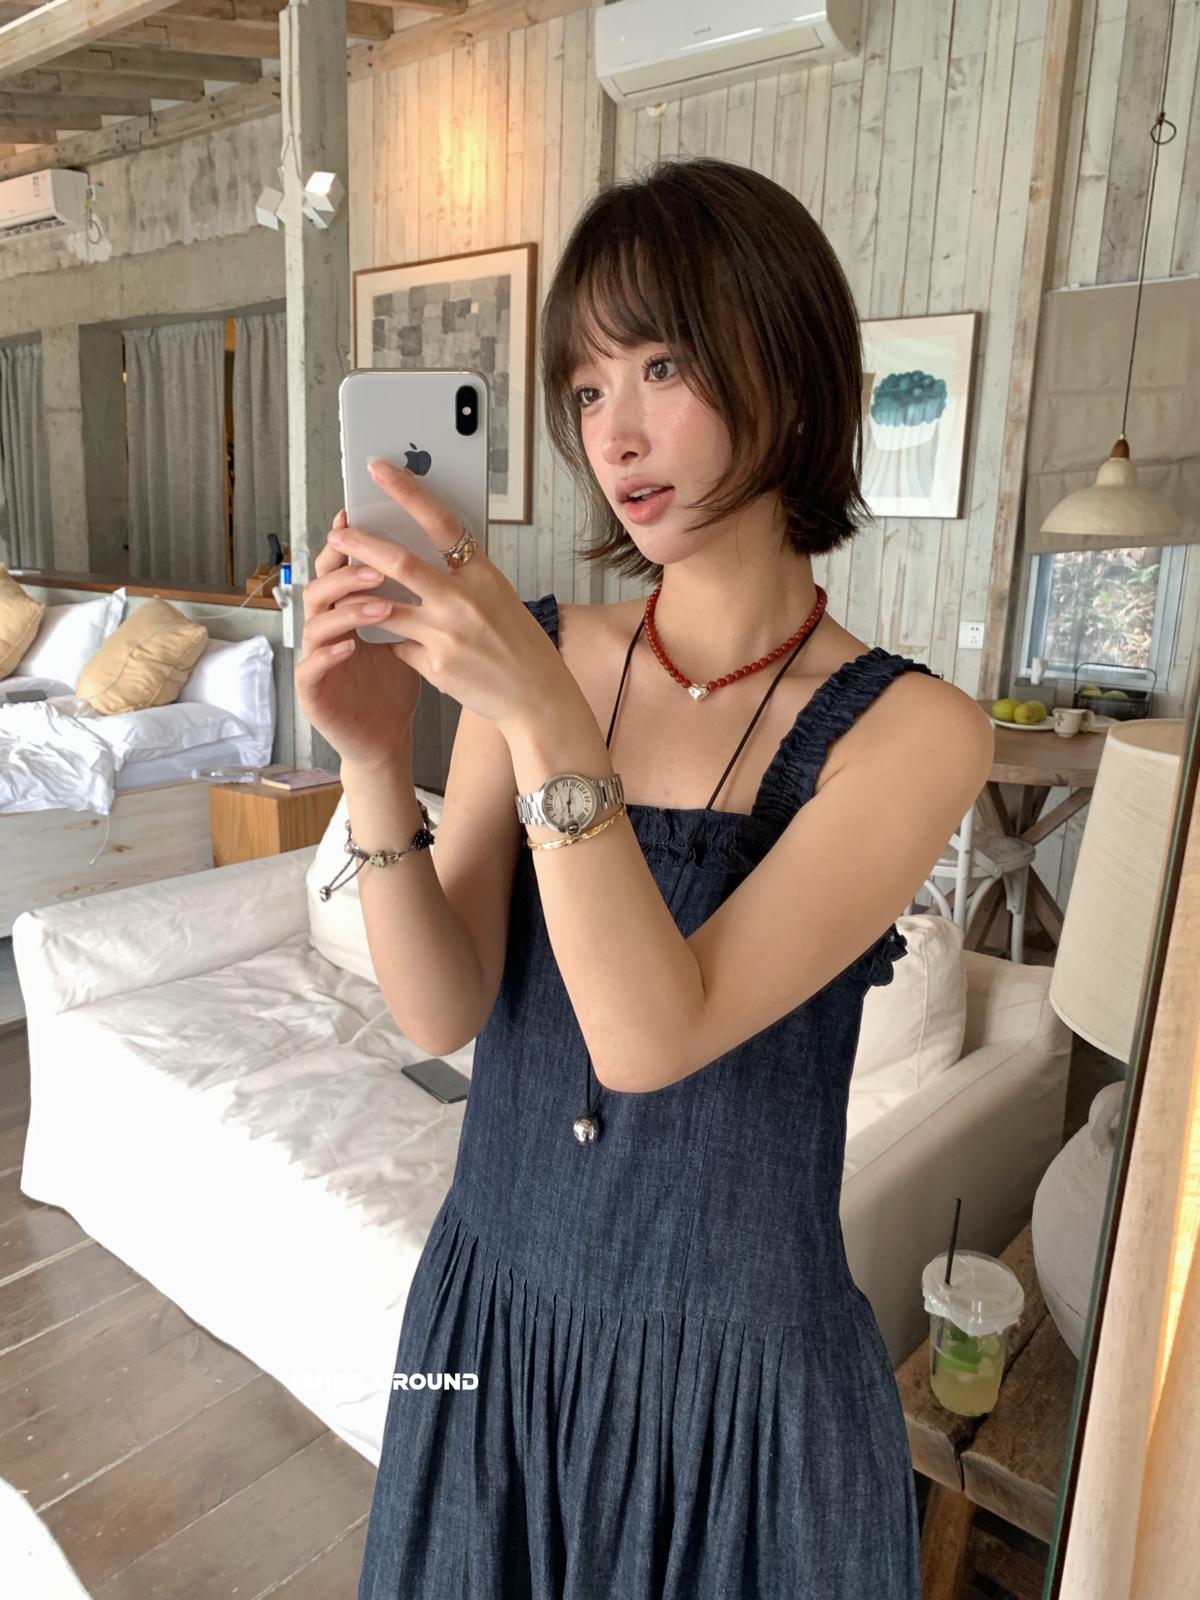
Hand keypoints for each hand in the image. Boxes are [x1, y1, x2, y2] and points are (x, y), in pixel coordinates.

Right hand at [295, 507, 421, 767]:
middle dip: (345, 572)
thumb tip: (434, 552)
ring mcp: (314, 659)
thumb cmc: (397, 684)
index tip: (357, 517)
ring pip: (316, 623)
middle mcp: (324, 629)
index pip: (340, 568)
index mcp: (345, 611)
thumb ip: (409, 600)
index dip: (345, 543)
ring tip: (378, 604)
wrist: (386, 737)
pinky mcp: (312, 692)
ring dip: (346, 610)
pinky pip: (312, 666)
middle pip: (321, 587)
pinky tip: (351, 645)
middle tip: (375, 564)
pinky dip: (329, 653)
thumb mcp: (408, 636)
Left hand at [325, 457, 575, 738]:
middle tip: (337, 534)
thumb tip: (416, 560)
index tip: (378, 469)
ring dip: (358, 597)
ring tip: (343, 590)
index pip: (440, 522)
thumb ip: (461, 578)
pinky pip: (398, 645)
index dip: (406, 491)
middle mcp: (465, 601)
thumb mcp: (499, 598)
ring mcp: (448, 635)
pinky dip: (392, 641)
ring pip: (385, 609)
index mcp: (483, 575)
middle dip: (360, 544)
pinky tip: (395, 642)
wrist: (538, 697)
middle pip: (399, 563)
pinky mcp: (436, 666)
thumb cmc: (519, 645)